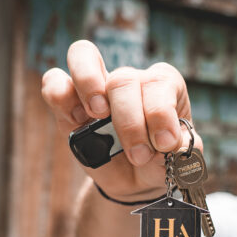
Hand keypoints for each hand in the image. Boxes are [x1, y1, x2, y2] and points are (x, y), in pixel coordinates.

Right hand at [41, 39, 200, 199]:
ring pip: (83, 55)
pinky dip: (60, 94)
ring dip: (89, 84)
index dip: (160, 113)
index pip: (159, 82)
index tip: (164, 144)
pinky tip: (76, 121)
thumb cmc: (160, 161)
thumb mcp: (178, 160)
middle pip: (123, 78)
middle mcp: (130, 79)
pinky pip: (54, 82)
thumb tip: (174, 145)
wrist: (136, 181)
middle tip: (139, 154)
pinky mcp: (69, 103)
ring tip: (99, 115)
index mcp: (164, 86)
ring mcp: (96, 86)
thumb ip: (183, 150)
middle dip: (130, 122)